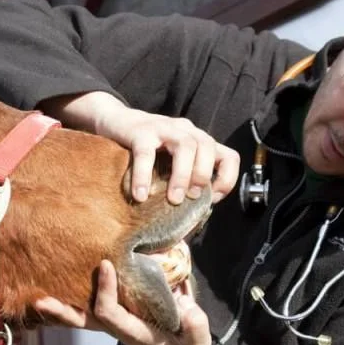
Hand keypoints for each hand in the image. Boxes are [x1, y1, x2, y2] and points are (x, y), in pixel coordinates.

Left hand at [35, 260, 211, 344]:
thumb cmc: (186, 343)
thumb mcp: (196, 339)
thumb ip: (194, 325)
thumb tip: (187, 308)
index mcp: (134, 332)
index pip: (110, 313)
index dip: (105, 291)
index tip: (106, 264)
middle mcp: (117, 326)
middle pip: (82, 321)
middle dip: (62, 312)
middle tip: (41, 300)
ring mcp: (113, 321)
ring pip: (80, 315)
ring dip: (59, 307)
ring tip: (36, 295)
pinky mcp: (114, 312)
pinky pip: (88, 307)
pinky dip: (71, 298)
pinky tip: (57, 283)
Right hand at [40, 92, 239, 204]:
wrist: (115, 120)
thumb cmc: (147, 149)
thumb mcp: (170, 161)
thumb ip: (182, 180)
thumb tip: (189, 224)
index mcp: (198, 140)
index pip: (229, 157)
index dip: (226, 180)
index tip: (211, 199)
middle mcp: (186, 131)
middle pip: (208, 148)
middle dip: (202, 176)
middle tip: (190, 198)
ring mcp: (164, 128)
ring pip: (186, 146)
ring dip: (182, 176)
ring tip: (172, 199)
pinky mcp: (140, 131)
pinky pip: (146, 153)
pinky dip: (144, 176)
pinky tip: (140, 196)